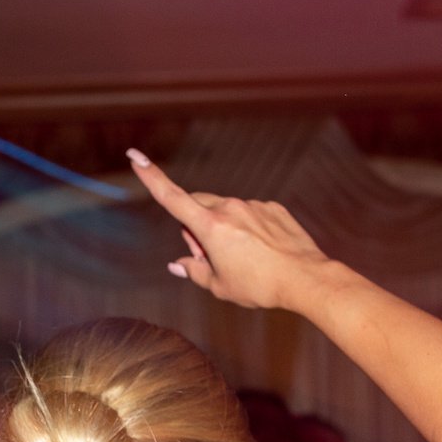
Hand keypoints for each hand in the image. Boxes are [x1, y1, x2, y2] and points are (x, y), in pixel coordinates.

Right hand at [128, 150, 337, 312]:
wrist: (305, 278)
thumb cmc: (259, 286)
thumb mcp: (219, 286)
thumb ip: (194, 271)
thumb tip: (178, 265)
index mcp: (210, 226)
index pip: (172, 198)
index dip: (151, 177)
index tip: (136, 156)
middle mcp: (230, 208)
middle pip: (198, 207)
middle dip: (194, 227)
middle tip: (208, 258)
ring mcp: (253, 206)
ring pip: (225, 212)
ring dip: (222, 230)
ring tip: (242, 259)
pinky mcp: (273, 208)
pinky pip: (250, 214)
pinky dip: (247, 229)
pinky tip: (261, 251)